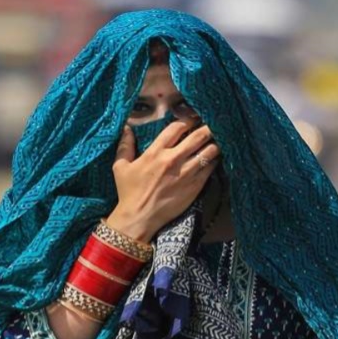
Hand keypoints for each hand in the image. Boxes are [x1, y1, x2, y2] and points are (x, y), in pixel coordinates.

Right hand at [105, 120, 219, 242]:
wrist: (139, 218)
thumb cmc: (129, 192)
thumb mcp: (120, 167)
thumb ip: (125, 146)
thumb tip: (126, 128)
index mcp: (155, 152)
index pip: (177, 128)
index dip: (187, 121)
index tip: (192, 120)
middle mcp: (173, 159)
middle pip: (198, 136)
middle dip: (207, 128)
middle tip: (212, 125)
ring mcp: (186, 173)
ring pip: (209, 151)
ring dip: (214, 143)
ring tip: (217, 140)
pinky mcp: (195, 186)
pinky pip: (210, 168)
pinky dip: (215, 160)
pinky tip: (216, 157)